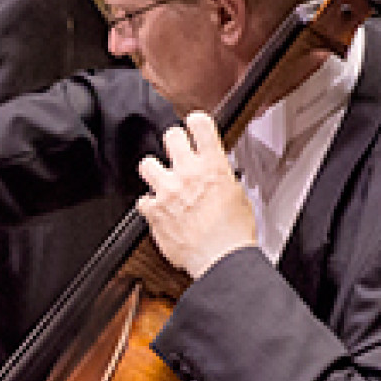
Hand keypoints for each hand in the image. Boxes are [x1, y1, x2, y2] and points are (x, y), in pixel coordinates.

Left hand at [136, 111, 256, 278]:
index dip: (195, 122)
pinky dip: (149, 205)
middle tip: (177, 153)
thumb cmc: (233, 234)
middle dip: (173, 143)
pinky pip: (142, 200)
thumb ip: (220, 178)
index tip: (193, 126)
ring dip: (154, 172)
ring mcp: (168, 190)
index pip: (200, 124)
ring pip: (147, 164)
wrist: (221, 259)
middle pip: (171, 136)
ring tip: (162, 182)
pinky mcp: (153, 210)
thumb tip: (215, 175)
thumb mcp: (238, 195)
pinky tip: (159, 211)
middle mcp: (188, 173)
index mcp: (213, 166)